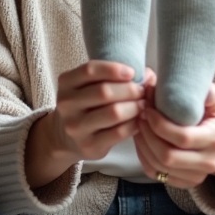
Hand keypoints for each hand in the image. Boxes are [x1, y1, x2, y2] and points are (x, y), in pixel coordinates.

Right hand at [26, 60, 145, 187]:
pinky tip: (139, 120)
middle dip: (130, 90)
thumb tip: (148, 76)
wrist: (67, 136)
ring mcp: (76, 126)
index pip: (90, 70)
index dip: (114, 69)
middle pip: (104, 92)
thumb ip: (114, 75)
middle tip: (143, 91)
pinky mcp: (88, 145)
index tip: (132, 72)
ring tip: (143, 105)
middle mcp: (67, 104)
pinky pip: (119, 132)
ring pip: (114, 113)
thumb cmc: (88, 103)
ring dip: (135, 107)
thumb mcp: (90, 84)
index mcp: (66, 82)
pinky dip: (134, 124)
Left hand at [134, 82, 214, 189]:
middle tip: (140, 116)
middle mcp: (208, 163)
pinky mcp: (184, 183)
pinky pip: (155, 173)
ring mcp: (196, 176)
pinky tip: (142, 140)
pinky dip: (143, 156)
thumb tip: (205, 92)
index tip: (149, 110)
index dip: (160, 125)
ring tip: (139, 126)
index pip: (183, 138)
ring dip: (143, 145)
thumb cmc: (213, 119)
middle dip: (148, 135)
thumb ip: (212, 94)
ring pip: (159, 166)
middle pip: (168, 156)